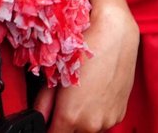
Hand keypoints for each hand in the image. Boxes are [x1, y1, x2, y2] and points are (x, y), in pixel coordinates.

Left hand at [32, 0, 137, 132]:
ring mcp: (108, 120)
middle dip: (64, 122)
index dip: (48, 127)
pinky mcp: (120, 114)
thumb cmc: (88, 48)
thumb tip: (38, 114)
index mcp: (72, 116)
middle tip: (62, 100)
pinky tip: (94, 92)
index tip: (47, 120)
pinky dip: (96, 113)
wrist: (117, 35)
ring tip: (81, 93)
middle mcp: (92, 124)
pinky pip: (103, 121)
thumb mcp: (58, 73)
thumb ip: (44, 100)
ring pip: (88, 128)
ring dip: (82, 118)